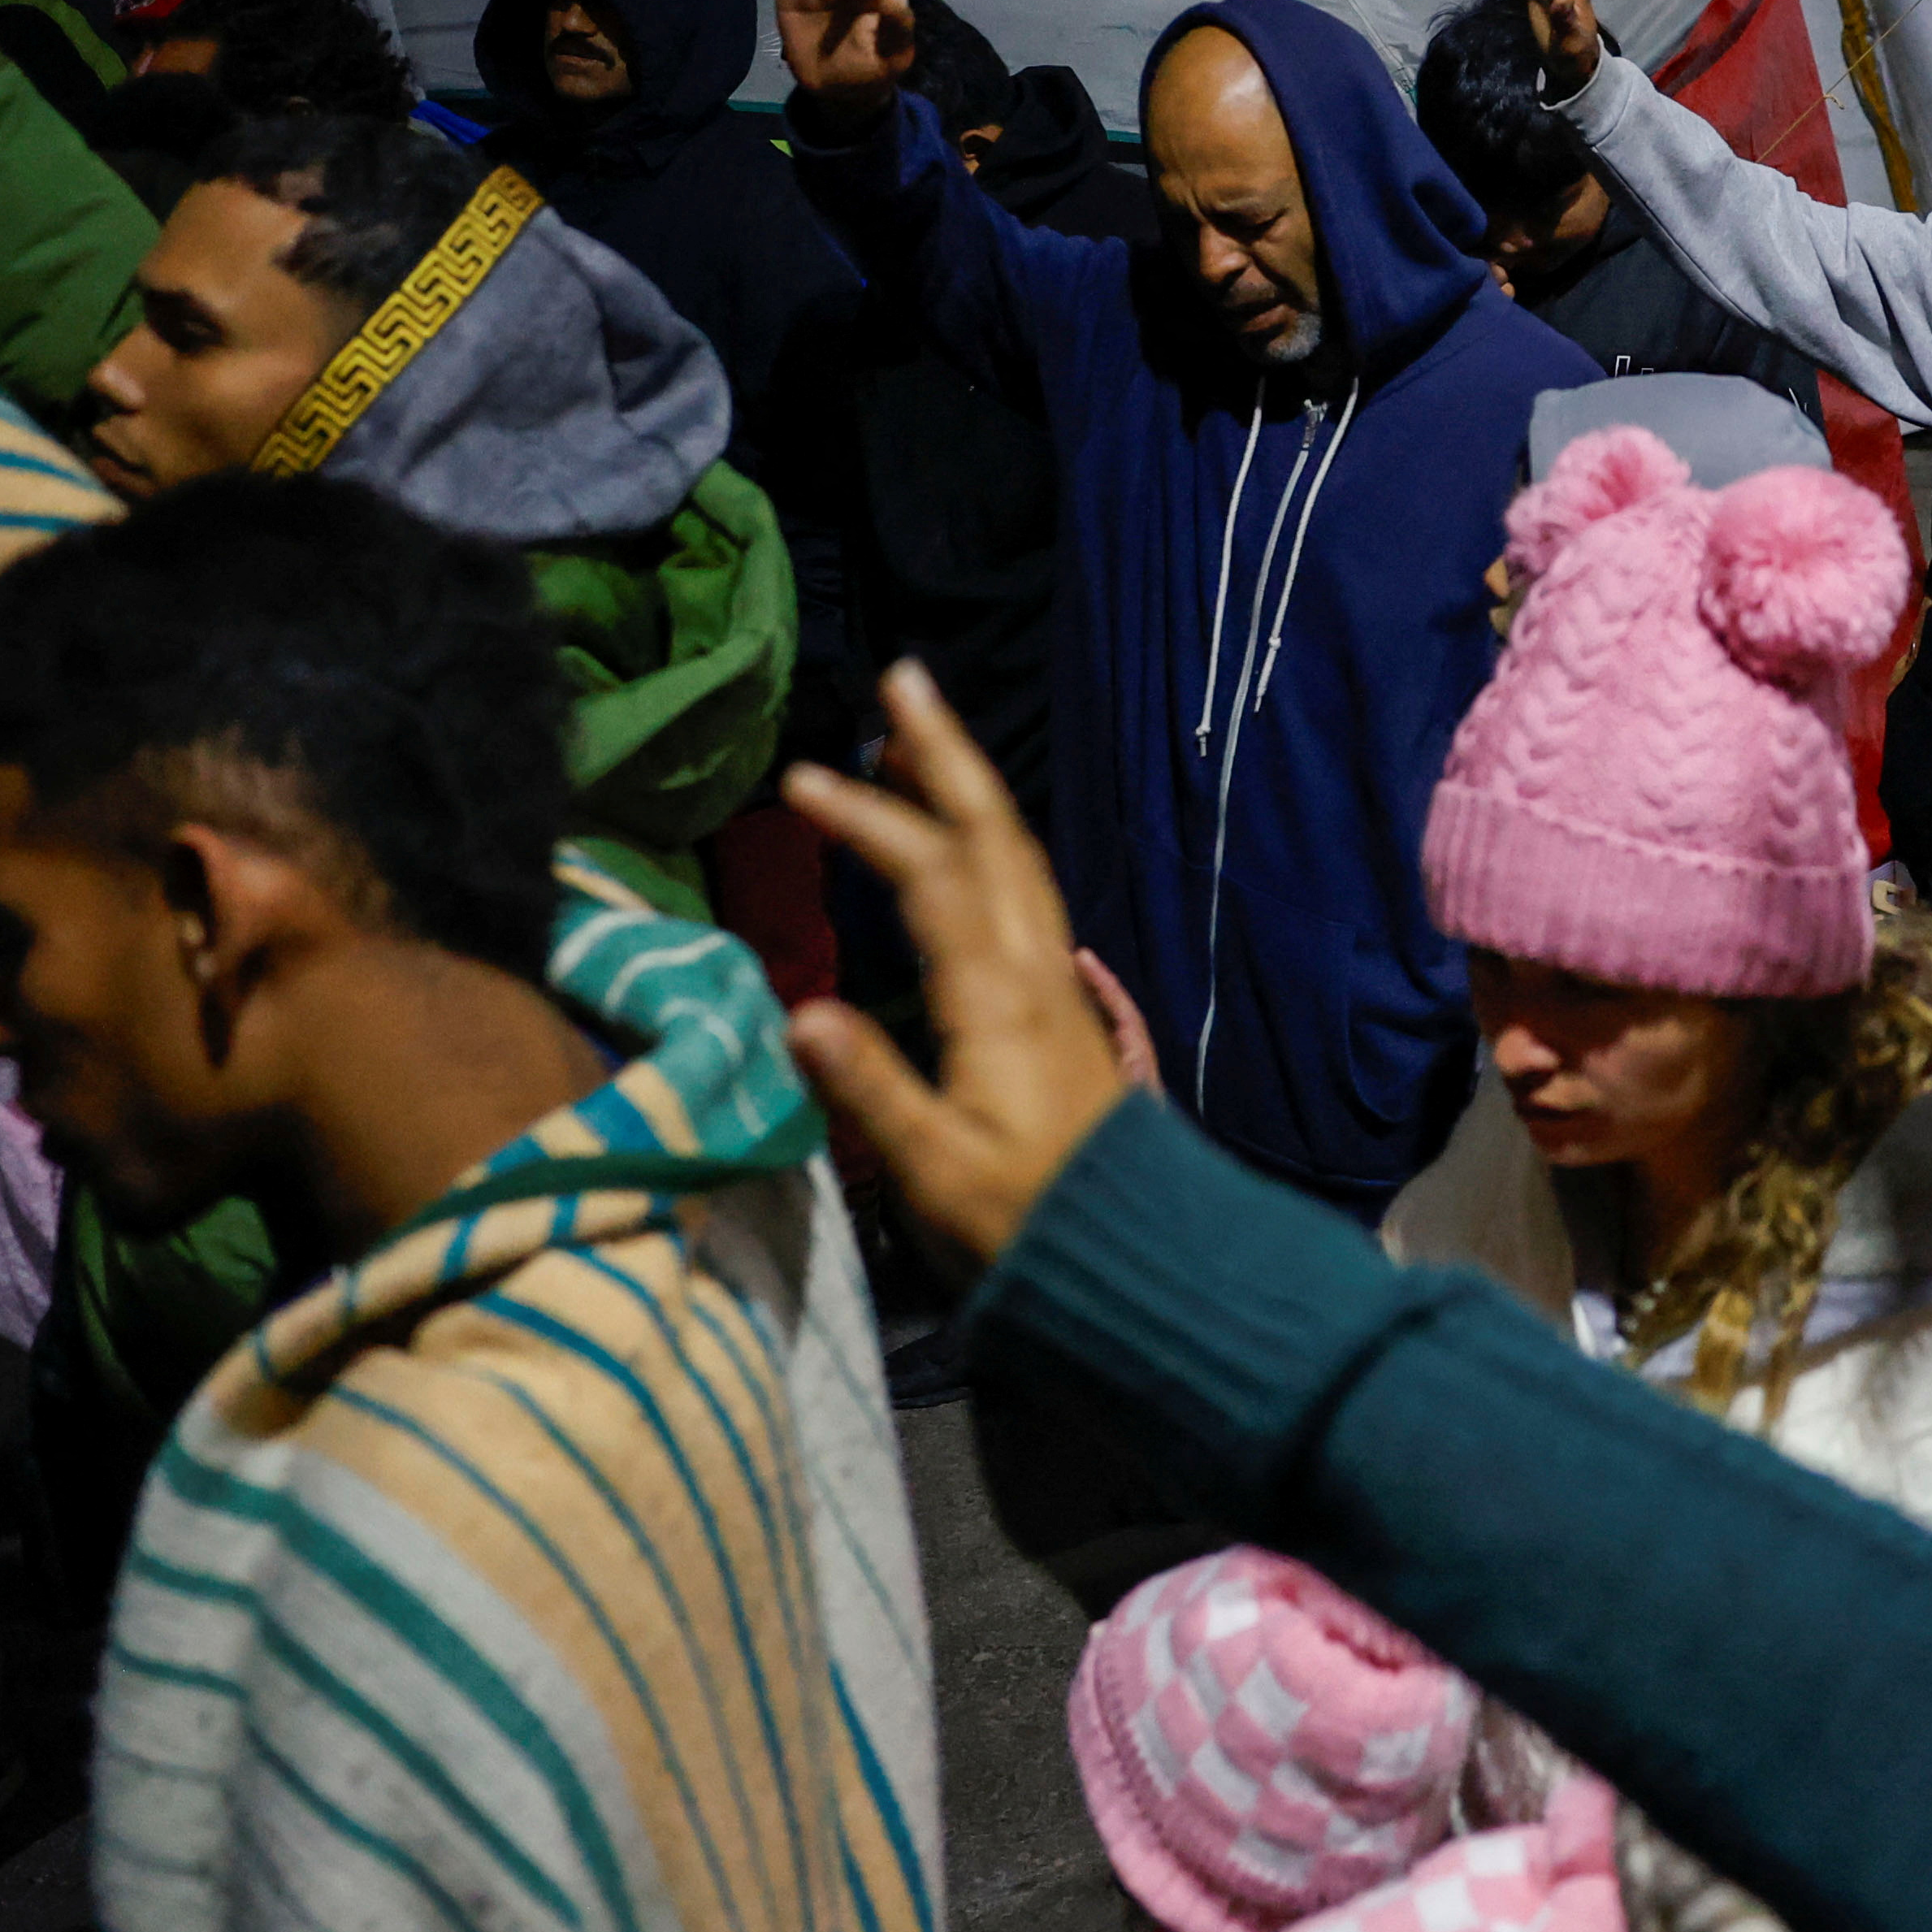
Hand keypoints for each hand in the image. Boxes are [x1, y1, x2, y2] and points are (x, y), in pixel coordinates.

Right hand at [781, 660, 1144, 1260]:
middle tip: (903, 682)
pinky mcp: (1059, 1004)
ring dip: (966, 789)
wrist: (1128, 1249)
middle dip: (945, 754)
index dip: (872, 821)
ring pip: (1016, 856)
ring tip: (911, 740)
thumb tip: (803, 1016)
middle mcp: (1034, 971)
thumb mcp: (937, 1169)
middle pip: (993, 835)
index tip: (805, 782)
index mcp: (997, 1000)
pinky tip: (959, 839)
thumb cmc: (1024, 1217)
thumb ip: (873, 1090)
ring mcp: (1055, 982)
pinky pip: (1023, 890)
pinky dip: (985, 840)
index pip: (932, 878)